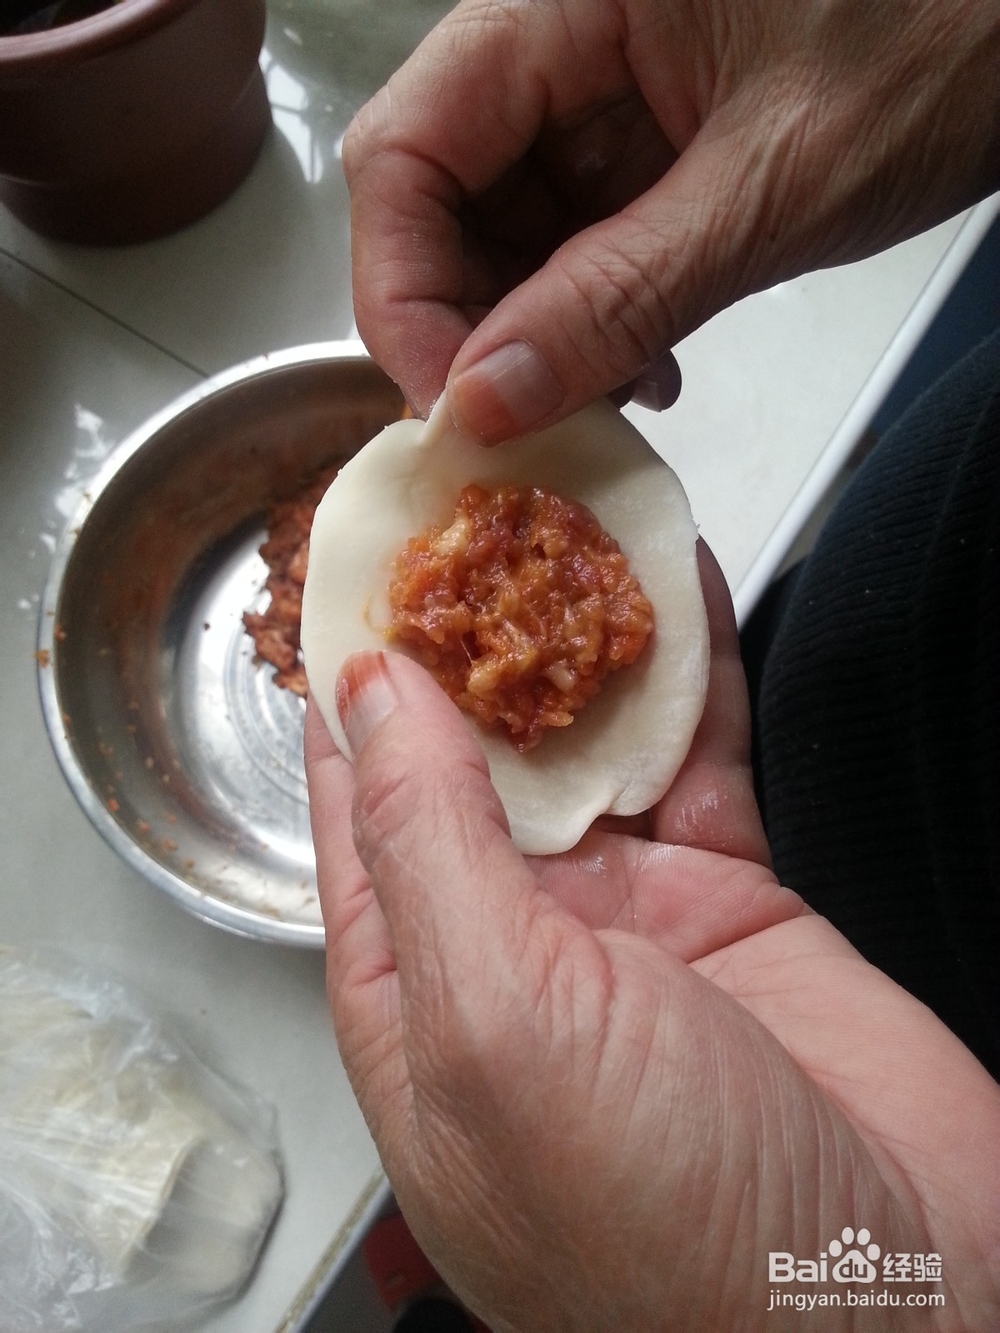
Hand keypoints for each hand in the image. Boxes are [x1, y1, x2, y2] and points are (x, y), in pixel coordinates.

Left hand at [306, 544, 999, 1330]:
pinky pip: (701, 759)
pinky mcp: (735, 900)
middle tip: (477, 516)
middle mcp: (514, 950)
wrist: (897, 1313)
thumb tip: (372, 697)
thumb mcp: (498, 1023)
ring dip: (585, 638)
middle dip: (475, 639)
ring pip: (593, 744)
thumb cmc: (665, 1233)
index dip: (350, 688)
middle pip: (475, 760)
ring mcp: (629, 923)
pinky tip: (684, 589)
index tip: (359, 574)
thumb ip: (428, 845)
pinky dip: (695, 674)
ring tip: (574, 523)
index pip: (355, 808)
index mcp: (419, 994)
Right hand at [343, 0, 999, 440]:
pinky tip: (645, 365)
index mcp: (564, 0)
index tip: (456, 408)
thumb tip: (483, 400)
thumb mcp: (768, 190)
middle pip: (436, 198)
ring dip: (534, 338)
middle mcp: (558, 39)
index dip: (402, 292)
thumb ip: (615, 298)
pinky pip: (574, 243)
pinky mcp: (642, 143)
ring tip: (599, 406)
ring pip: (502, 233)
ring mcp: (599, 94)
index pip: (405, 150)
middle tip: (522, 430)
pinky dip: (591, 320)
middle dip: (470, 328)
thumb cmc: (944, 39)